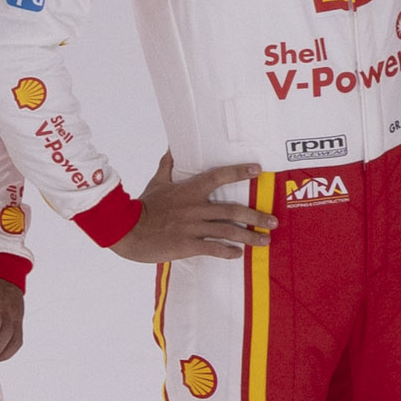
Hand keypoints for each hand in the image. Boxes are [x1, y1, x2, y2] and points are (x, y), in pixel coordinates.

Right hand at [115, 157, 273, 265]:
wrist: (126, 229)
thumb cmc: (143, 205)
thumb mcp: (157, 182)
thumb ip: (168, 165)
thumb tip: (172, 146)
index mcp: (189, 191)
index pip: (218, 176)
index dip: (239, 172)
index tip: (258, 170)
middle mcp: (195, 208)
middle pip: (233, 210)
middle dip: (256, 216)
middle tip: (274, 221)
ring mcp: (192, 227)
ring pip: (228, 231)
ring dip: (250, 237)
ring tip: (265, 241)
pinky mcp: (187, 245)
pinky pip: (213, 248)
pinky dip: (228, 252)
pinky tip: (238, 254)